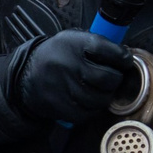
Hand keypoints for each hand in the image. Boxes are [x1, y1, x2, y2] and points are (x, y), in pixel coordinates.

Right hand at [4, 30, 140, 124]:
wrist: (27, 75)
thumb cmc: (57, 56)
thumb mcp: (73, 39)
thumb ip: (97, 44)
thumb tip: (124, 56)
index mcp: (76, 44)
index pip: (111, 51)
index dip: (123, 58)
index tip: (124, 61)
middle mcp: (71, 66)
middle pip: (109, 78)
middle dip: (116, 79)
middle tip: (112, 78)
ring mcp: (66, 88)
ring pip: (101, 99)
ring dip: (105, 96)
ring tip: (99, 90)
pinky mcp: (63, 107)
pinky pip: (89, 113)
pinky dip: (93, 109)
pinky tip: (88, 100)